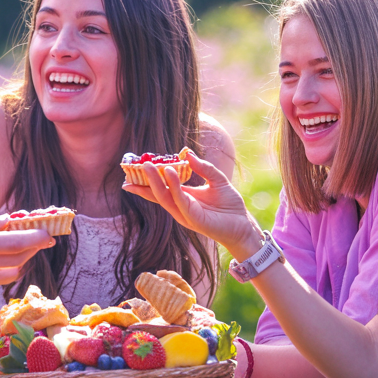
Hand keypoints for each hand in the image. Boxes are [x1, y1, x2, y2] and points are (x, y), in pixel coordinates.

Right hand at [0, 213, 54, 296]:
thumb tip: (7, 221)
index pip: (15, 243)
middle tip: (44, 236)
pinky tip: (6, 257)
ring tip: (25, 245)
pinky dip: (8, 268)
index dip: (36, 237)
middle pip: (19, 258)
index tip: (49, 231)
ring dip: (23, 259)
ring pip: (12, 271)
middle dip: (35, 247)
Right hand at [123, 152, 263, 258]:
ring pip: (164, 197)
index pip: (161, 188)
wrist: (243, 224)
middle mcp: (180, 206)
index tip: (135, 168)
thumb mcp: (217, 179)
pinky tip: (169, 174)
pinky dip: (173, 187)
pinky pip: (180, 201)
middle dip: (145, 179)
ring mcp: (185, 213)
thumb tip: (187, 153)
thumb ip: (203, 167)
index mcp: (183, 197)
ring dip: (155, 181)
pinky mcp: (194, 219)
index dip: (147, 179)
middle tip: (133, 165)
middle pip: (157, 192)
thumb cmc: (230, 205)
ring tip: (148, 165)